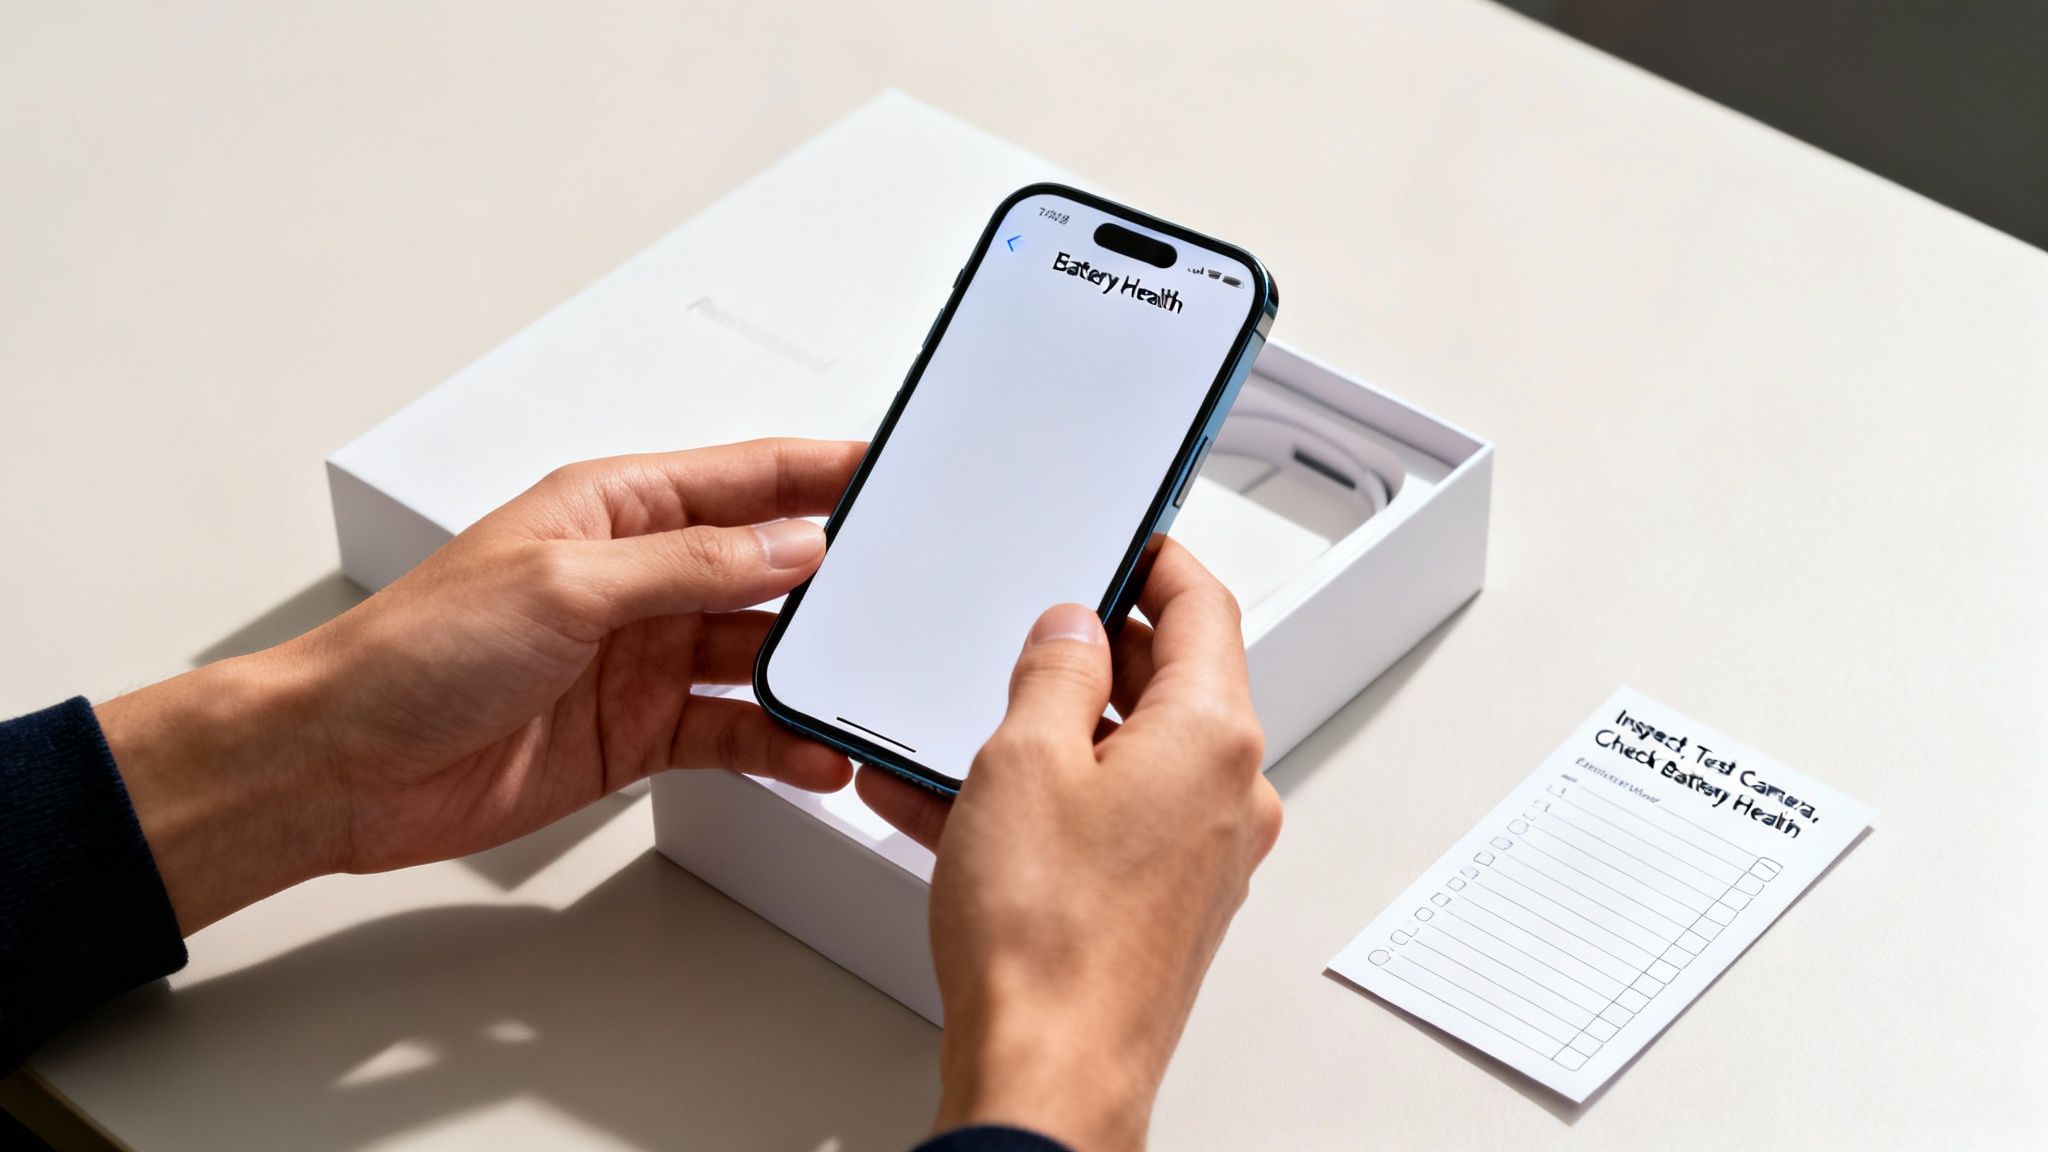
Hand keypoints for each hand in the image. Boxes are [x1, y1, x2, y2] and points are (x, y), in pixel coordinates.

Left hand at [98, 438, 864, 931]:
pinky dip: (777, 742)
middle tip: (908, 592)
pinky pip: (731, 730)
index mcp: (616, 510)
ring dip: (810, 671)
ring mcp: (642, 658)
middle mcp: (639, 579)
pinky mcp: (639, 732)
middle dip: (836, 579)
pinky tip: (815, 753)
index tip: (897, 471)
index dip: (822, 472)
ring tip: (868, 685)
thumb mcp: (566, 586)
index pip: (744, 478)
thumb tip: (790, 544)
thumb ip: (690, 566)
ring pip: (759, 653)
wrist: (344, 765)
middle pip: (766, 567)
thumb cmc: (415, 651)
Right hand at [857, 540, 1283, 1150]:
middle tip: (1028, 630)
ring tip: (960, 731)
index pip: (1205, 606)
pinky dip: (1040, 803)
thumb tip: (1070, 632)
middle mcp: (1228, 795)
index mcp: (1212, 736)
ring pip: (1125, 759)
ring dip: (1047, 736)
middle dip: (1090, 652)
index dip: (1157, 557)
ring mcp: (1201, 858)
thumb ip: (1053, 671)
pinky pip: (1102, 824)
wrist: (1049, 1075)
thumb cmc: (1049, 938)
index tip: (1127, 537)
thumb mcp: (1023, 759)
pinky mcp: (1162, 907)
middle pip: (1170, 682)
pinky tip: (951, 806)